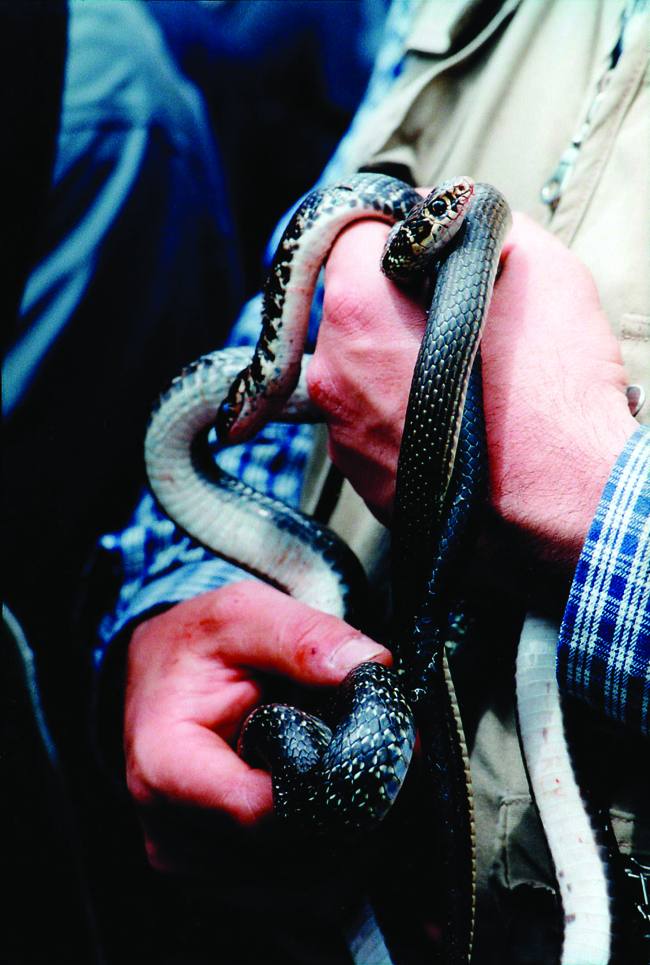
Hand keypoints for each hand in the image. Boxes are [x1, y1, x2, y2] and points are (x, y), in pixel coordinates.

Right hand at [124, 580, 389, 896]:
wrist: (160, 682)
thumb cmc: (196, 650)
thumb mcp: (241, 614)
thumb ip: (301, 636)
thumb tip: (369, 666)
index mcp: (166, 769)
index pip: (264, 813)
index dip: (336, 786)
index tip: (385, 750)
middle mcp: (175, 838)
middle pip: (295, 861)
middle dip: (360, 816)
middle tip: (396, 765)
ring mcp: (199, 873)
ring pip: (309, 897)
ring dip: (359, 848)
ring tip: (371, 786)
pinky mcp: (225, 889)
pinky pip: (303, 908)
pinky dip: (343, 873)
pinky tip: (360, 828)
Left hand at [308, 210, 636, 602]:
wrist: (565, 512)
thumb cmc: (553, 398)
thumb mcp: (540, 270)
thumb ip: (478, 221)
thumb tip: (447, 210)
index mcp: (359, 311)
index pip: (351, 235)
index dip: (397, 231)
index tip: (430, 247)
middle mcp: (333, 374)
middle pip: (353, 305)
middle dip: (399, 299)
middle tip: (461, 315)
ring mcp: (343, 434)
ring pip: (362, 368)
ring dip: (401, 360)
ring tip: (468, 379)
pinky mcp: (363, 480)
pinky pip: (374, 422)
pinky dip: (404, 413)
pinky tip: (457, 421)